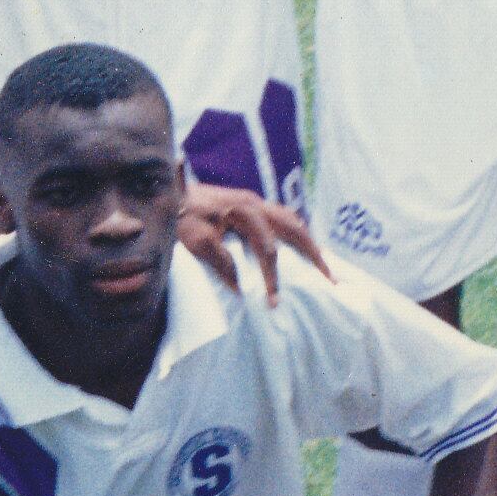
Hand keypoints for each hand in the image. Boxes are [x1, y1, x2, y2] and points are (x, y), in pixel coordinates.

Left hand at [175, 184, 330, 302]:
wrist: (168, 193)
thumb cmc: (181, 217)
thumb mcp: (197, 242)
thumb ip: (221, 262)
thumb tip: (242, 288)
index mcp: (246, 212)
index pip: (269, 249)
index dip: (273, 277)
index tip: (274, 301)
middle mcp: (256, 204)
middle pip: (294, 227)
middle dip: (313, 252)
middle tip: (328, 275)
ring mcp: (254, 201)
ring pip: (291, 219)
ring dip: (307, 240)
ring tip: (320, 261)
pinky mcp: (248, 204)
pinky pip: (280, 217)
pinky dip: (294, 232)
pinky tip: (297, 245)